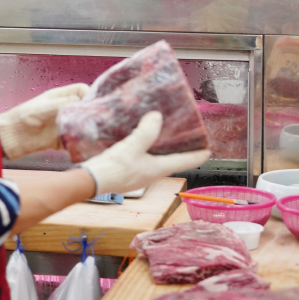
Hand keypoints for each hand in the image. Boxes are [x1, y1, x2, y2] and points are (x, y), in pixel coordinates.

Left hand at [0, 83, 88, 160]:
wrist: (8, 138)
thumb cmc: (20, 118)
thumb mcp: (42, 108)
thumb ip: (61, 104)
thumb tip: (79, 100)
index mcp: (59, 97)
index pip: (81, 90)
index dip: (89, 94)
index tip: (93, 103)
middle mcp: (63, 109)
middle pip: (84, 108)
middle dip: (92, 113)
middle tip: (96, 120)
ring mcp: (62, 125)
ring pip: (82, 125)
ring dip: (87, 129)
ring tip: (90, 133)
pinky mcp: (60, 140)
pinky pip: (74, 141)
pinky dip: (79, 143)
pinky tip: (81, 145)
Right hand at [81, 112, 210, 194]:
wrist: (89, 182)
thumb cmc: (113, 169)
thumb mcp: (132, 147)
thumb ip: (146, 132)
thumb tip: (157, 117)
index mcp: (158, 169)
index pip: (184, 161)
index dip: (198, 155)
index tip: (209, 149)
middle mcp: (151, 173)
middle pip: (172, 160)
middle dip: (181, 149)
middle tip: (187, 136)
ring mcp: (139, 173)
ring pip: (157, 158)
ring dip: (163, 147)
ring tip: (165, 133)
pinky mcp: (127, 170)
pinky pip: (143, 157)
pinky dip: (147, 147)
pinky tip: (141, 137)